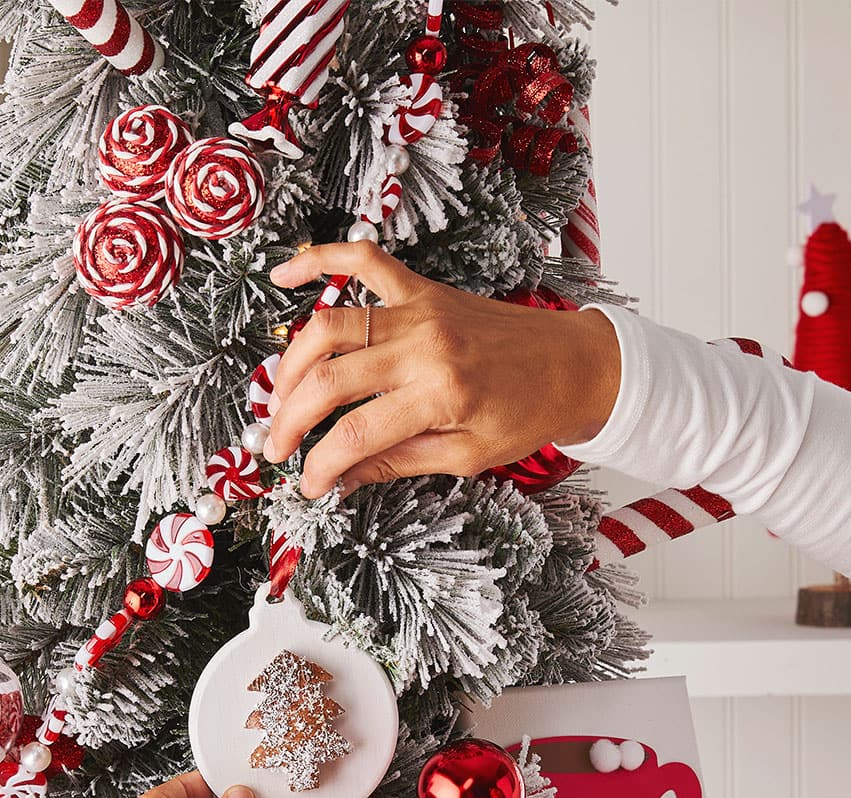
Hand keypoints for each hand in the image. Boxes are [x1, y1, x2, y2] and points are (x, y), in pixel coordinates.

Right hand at [265, 241, 620, 497]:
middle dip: (290, 420)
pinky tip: (284, 274)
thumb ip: (398, 462)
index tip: (306, 484)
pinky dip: (319, 260)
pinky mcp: (422, 289)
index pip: (355, 435)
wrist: (572, 364)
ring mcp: (420, 311)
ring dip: (291, 364)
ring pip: (329, 326)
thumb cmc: (528, 414)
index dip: (320, 464)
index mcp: (440, 395)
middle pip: (329, 381)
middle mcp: (424, 347)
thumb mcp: (467, 455)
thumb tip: (341, 480)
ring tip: (279, 398)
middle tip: (277, 448)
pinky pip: (362, 261)